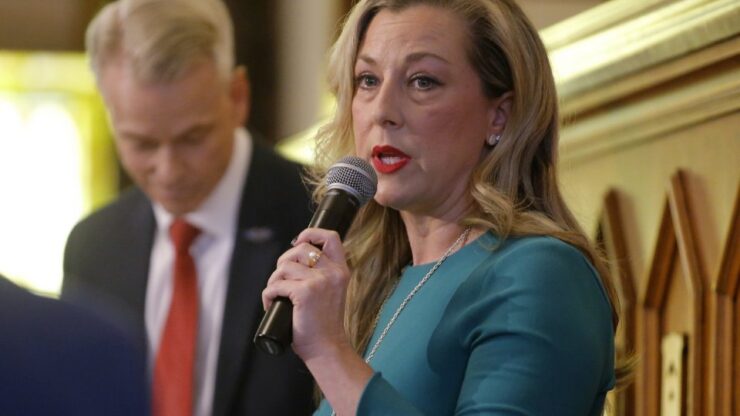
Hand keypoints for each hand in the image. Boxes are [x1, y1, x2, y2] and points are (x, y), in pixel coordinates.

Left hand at [261, 228, 351, 359]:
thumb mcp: (331, 292)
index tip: (298, 242)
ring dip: (274, 280)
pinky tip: (272, 304)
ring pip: (284, 266)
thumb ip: (322, 274)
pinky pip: (276, 285)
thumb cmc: (324, 323)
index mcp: (341, 270)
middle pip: (300, 249)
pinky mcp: (304, 293)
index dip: (311, 233)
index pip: (330, 237)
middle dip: (284, 261)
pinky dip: (268, 294)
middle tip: (282, 278)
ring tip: (277, 294)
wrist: (327, 348)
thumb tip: (296, 257)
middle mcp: (332, 272)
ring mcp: (319, 282)